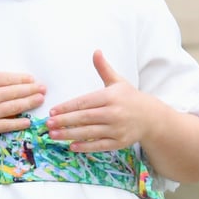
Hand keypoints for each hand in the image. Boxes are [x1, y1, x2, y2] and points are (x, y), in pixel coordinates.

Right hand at [0, 43, 45, 141]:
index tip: (32, 79)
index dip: (21, 79)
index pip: (7, 79)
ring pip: (14, 107)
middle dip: (31, 90)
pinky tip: (27, 121)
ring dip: (29, 103)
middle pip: (15, 92)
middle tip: (43, 88)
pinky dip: (18, 123)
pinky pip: (6, 125)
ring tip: (41, 100)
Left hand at [47, 50, 162, 152]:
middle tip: (48, 124)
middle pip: (84, 118)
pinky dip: (85, 146)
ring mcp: (117, 129)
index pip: (84, 102)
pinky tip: (72, 146)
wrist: (150, 117)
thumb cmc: (130, 98)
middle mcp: (114, 113)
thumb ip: (104, 68)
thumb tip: (96, 51)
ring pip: (89, 133)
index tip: (53, 111)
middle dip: (64, 121)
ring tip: (53, 135)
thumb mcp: (117, 81)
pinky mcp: (119, 143)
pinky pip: (99, 145)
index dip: (67, 107)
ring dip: (69, 134)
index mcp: (111, 97)